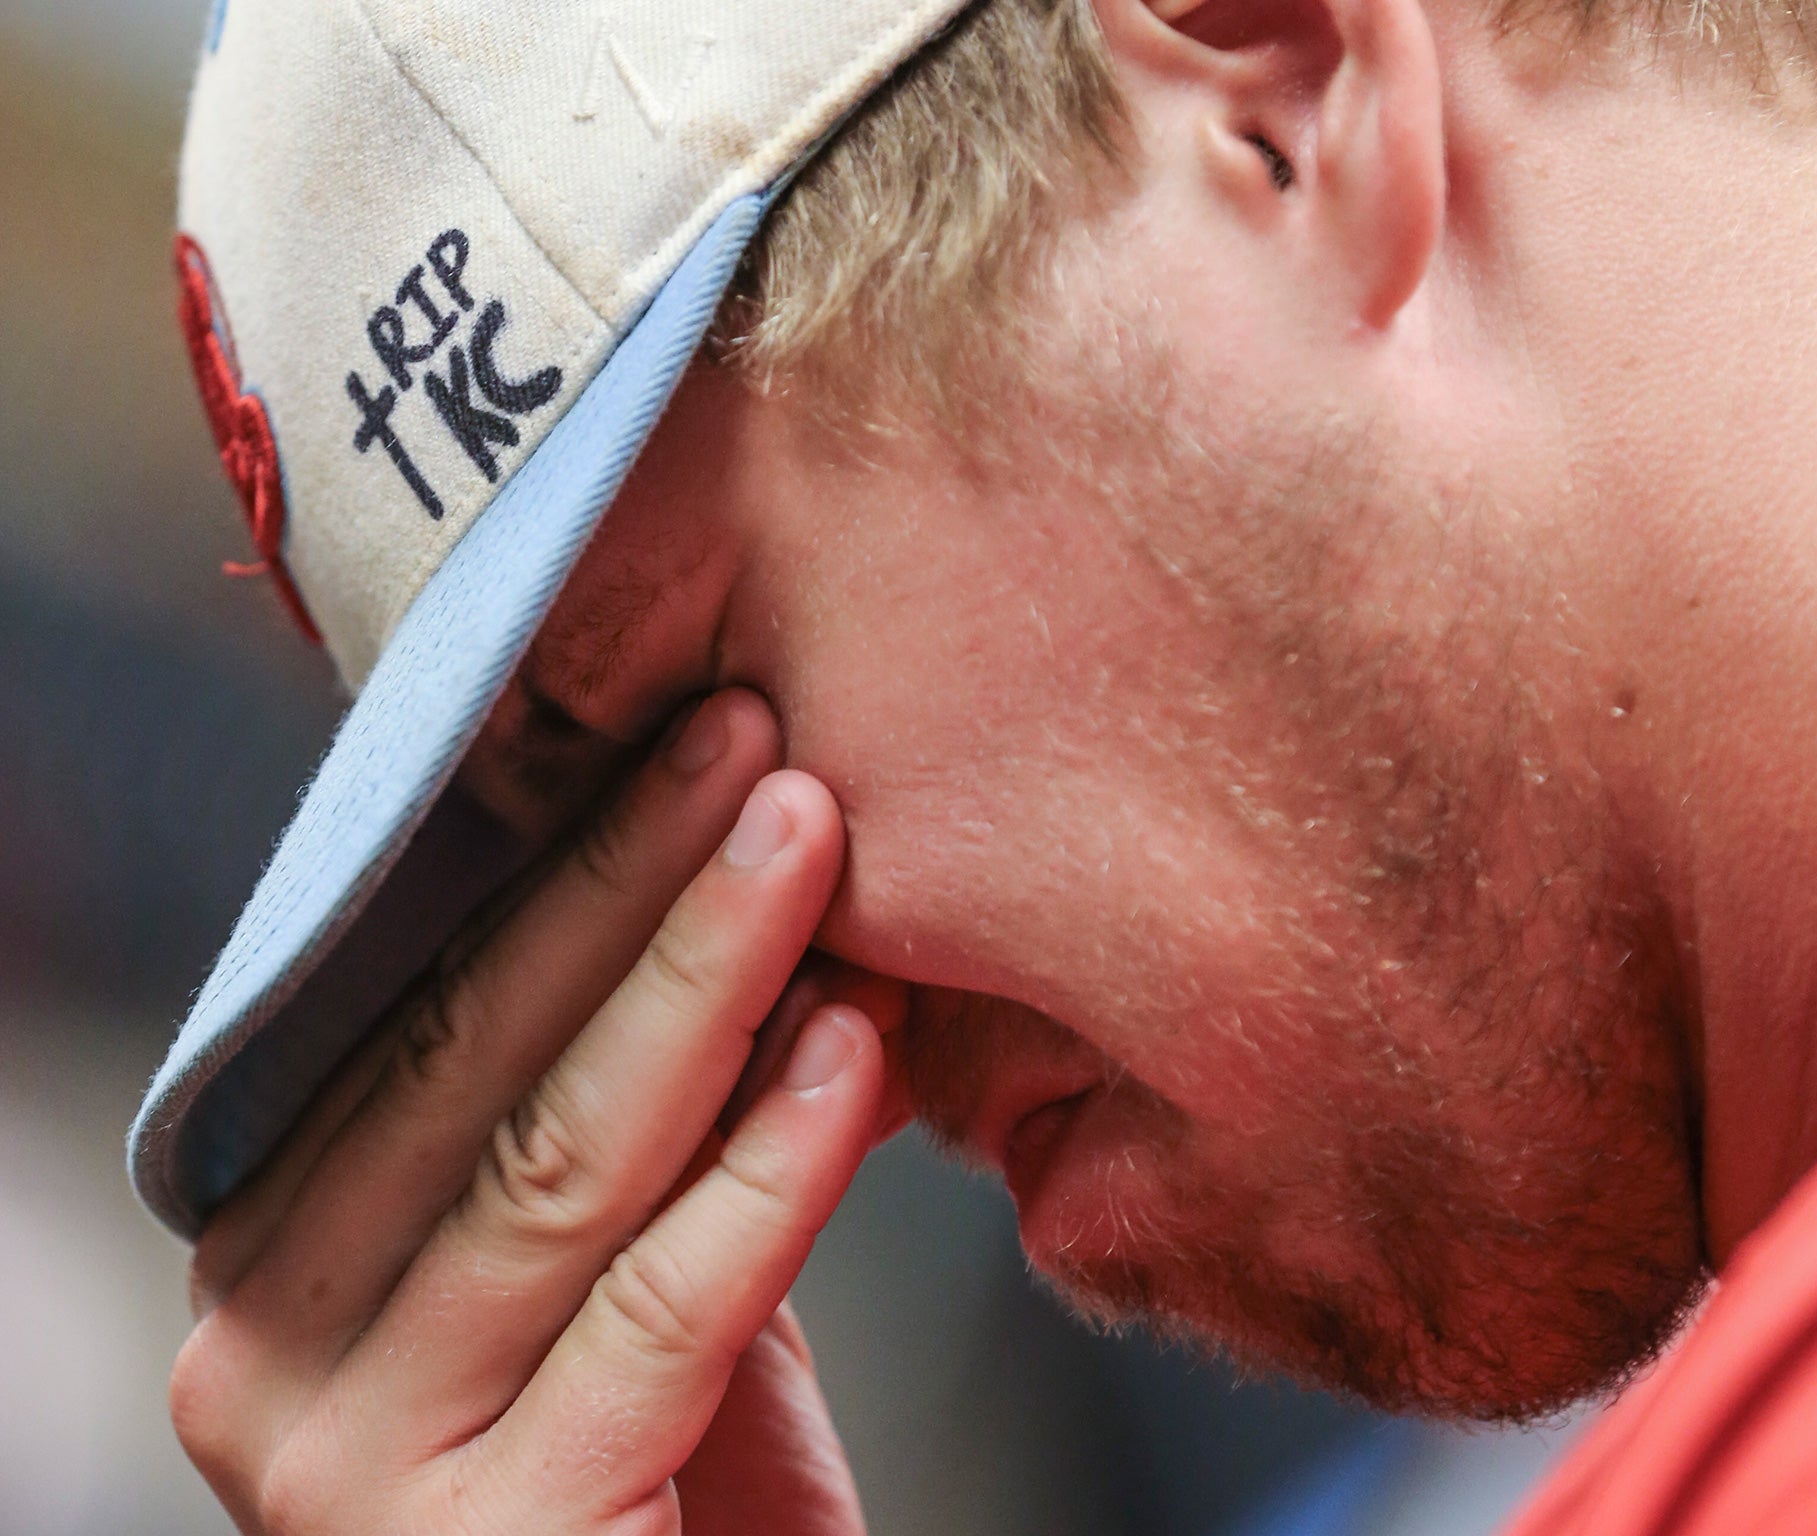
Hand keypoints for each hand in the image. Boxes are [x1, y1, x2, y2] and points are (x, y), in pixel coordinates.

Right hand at [168, 689, 898, 1535]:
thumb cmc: (666, 1484)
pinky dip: (767, 1167)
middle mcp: (266, 1358)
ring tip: (809, 842)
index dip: (570, 868)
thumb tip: (745, 891)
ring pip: (555, 1164)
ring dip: (702, 979)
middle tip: (756, 739)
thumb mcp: (630, 1266)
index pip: (430, 1016)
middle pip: (476, 1063)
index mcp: (283, 1258)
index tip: (701, 738)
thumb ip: (644, 1120)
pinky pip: (654, 1315)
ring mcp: (344, 1467)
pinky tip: (848, 1049)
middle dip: (631, 883)